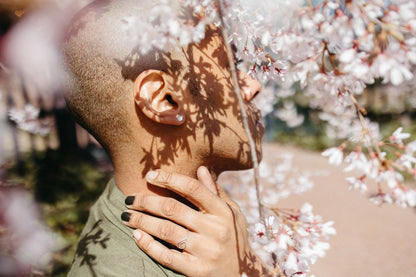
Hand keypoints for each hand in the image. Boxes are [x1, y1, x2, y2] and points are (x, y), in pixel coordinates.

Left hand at [121, 166, 276, 276]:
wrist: (246, 276)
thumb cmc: (236, 239)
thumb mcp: (233, 214)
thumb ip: (216, 192)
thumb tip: (200, 169)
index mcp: (223, 212)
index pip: (192, 188)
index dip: (170, 179)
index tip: (150, 175)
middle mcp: (215, 229)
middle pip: (173, 208)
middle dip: (146, 201)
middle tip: (129, 199)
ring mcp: (205, 251)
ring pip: (165, 230)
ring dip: (141, 221)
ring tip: (126, 216)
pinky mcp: (196, 270)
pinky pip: (166, 255)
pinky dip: (148, 245)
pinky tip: (136, 236)